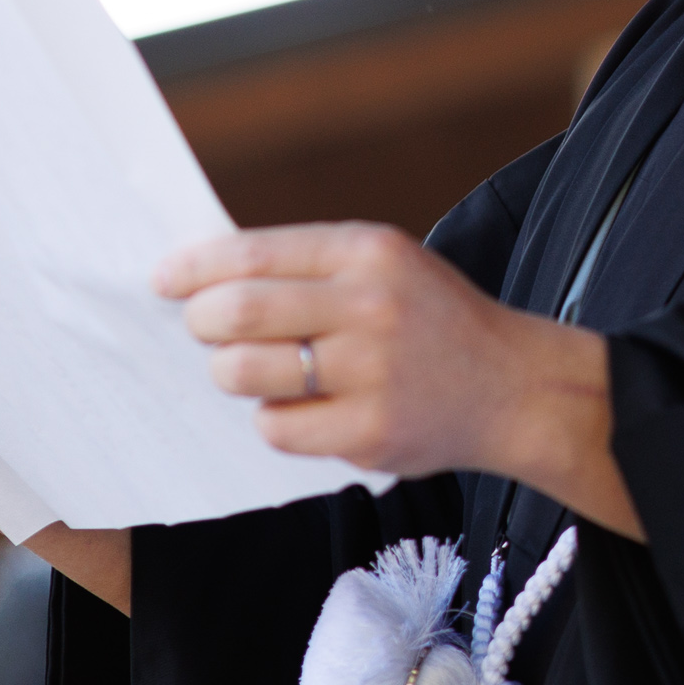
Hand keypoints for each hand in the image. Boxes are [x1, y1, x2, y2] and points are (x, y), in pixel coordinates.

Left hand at [153, 224, 643, 537]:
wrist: (519, 389)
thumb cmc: (435, 323)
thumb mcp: (388, 267)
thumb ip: (310, 267)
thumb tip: (203, 279)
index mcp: (370, 252)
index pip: (252, 253)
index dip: (193, 269)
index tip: (164, 281)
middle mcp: (371, 306)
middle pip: (235, 313)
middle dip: (201, 324)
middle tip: (205, 333)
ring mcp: (372, 373)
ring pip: (243, 374)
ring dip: (234, 376)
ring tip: (261, 375)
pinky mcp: (370, 432)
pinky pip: (276, 429)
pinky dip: (278, 422)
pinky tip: (311, 412)